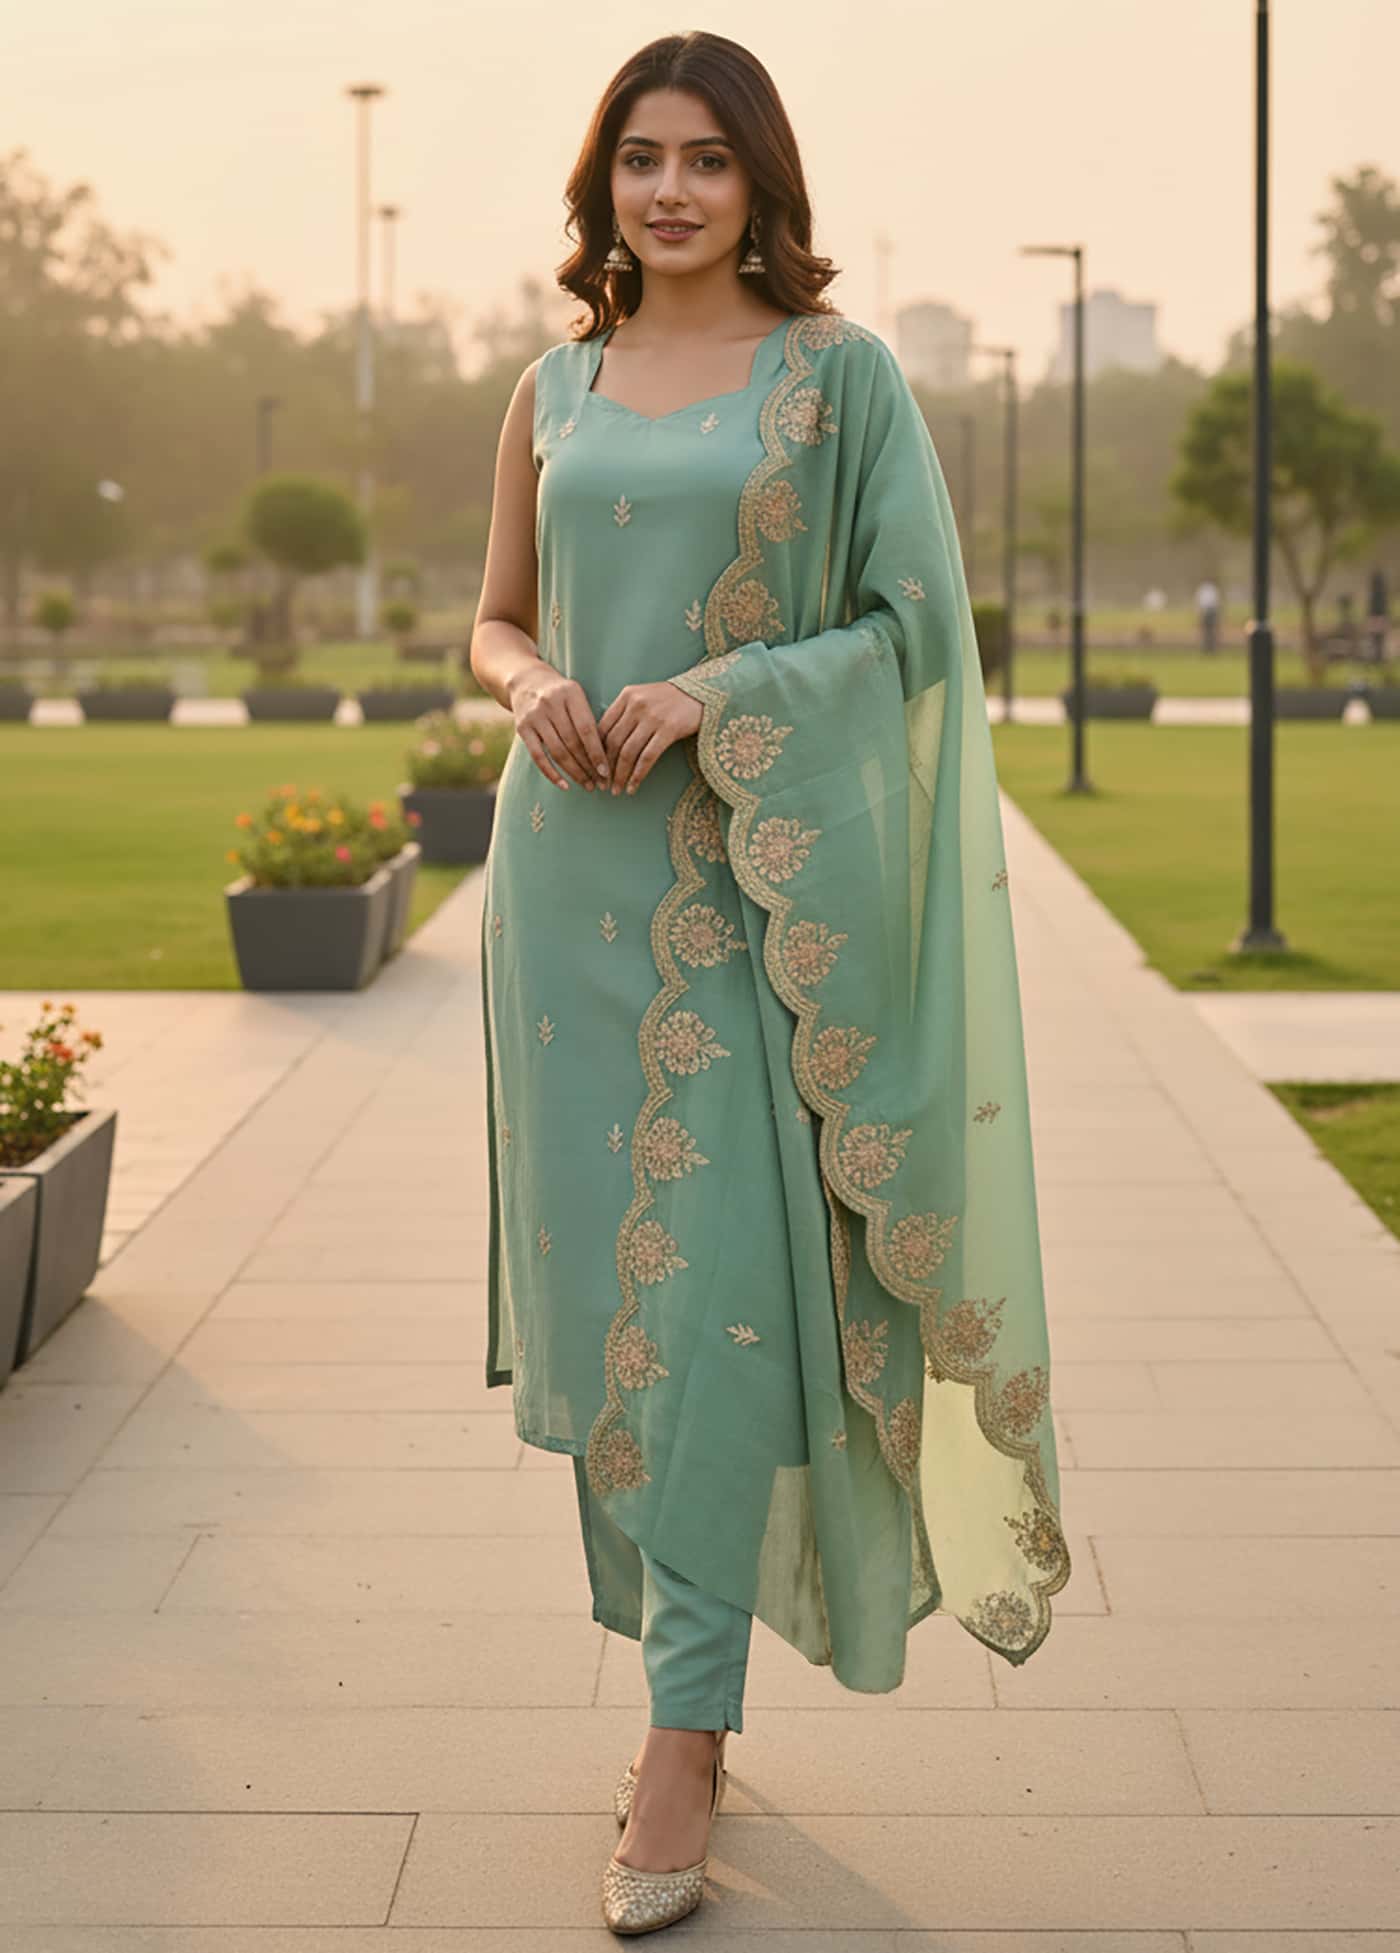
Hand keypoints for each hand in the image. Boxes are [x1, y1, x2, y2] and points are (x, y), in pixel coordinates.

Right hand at [506, 658, 610, 790]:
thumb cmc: (560, 693)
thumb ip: (589, 718)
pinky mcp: (522, 728)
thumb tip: (607, 755)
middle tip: (601, 783)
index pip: (586, 729)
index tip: (607, 771)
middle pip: (572, 743)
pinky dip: (551, 774)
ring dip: (574, 773)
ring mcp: (535, 716)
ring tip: (588, 785)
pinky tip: (564, 785)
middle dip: (588, 766)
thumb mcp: (576, 696)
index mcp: (570, 694)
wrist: (526, 680)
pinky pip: (538, 757)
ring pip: (557, 752)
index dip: (597, 752)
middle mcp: (551, 704)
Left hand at [598, 681, 703, 794]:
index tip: (594, 769)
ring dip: (620, 775)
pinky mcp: (669, 729)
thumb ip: (624, 713)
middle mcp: (637, 705)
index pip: (603, 728)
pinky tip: (633, 787)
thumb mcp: (643, 697)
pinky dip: (638, 775)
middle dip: (605, 767)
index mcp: (626, 696)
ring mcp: (653, 717)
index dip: (595, 752)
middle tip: (603, 784)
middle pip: (613, 742)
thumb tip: (605, 744)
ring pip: (628, 752)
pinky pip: (648, 757)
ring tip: (617, 790)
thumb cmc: (671, 700)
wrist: (705, 693)